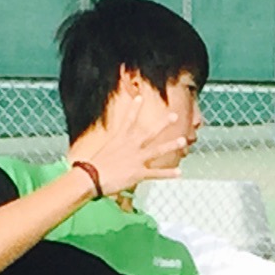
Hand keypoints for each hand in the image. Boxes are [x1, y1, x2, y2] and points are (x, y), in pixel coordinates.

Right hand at [78, 73, 197, 197]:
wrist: (92, 177)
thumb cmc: (93, 166)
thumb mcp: (104, 152)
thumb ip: (113, 150)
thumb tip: (112, 153)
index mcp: (121, 138)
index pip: (129, 119)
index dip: (134, 108)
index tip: (140, 97)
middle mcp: (131, 146)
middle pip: (150, 132)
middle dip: (163, 123)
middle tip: (175, 115)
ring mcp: (137, 159)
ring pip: (158, 150)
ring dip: (171, 145)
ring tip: (183, 140)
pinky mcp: (138, 173)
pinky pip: (156, 173)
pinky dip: (168, 174)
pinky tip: (179, 173)